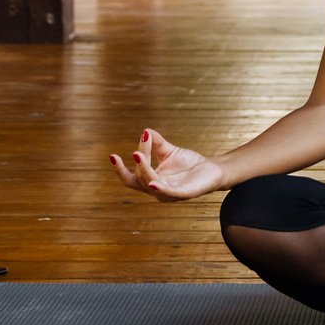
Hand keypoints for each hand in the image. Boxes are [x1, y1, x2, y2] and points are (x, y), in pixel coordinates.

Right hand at [109, 129, 225, 201]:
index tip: (112, 155)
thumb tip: (145, 131)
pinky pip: (170, 193)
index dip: (119, 169)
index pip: (130, 178)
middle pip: (140, 179)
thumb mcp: (168, 151)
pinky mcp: (184, 194)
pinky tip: (153, 182)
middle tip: (135, 151)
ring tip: (138, 156)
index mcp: (151, 181)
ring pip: (152, 185)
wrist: (212, 170)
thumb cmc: (188, 163)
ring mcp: (170, 194)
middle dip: (137, 164)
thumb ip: (155, 142)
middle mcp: (157, 190)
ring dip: (145, 171)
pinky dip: (161, 189)